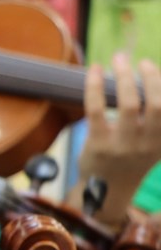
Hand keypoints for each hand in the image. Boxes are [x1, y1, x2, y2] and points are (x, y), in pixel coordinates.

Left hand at [76, 54, 160, 225]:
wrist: (107, 191)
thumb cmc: (130, 159)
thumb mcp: (154, 144)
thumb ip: (159, 122)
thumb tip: (156, 82)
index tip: (155, 68)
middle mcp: (147, 143)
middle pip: (155, 104)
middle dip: (149, 77)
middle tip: (142, 61)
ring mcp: (122, 144)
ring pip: (128, 104)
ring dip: (124, 77)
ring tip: (120, 59)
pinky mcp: (98, 143)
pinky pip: (96, 109)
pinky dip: (95, 86)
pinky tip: (95, 69)